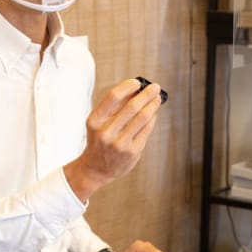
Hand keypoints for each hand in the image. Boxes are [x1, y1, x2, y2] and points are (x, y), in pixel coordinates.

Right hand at [64, 78, 164, 201]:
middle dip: (146, 94)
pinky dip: (152, 119)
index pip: (113, 97)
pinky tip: (153, 114)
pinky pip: (146, 130)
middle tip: (155, 87)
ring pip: (142, 118)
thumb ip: (114, 107)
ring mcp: (119, 144)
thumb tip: (136, 90)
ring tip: (157, 99)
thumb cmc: (99, 141)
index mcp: (95, 121)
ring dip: (153, 105)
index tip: (137, 82)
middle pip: (131, 107)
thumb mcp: (99, 123)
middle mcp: (106, 132)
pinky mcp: (132, 152)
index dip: (127, 86)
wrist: (95, 169)